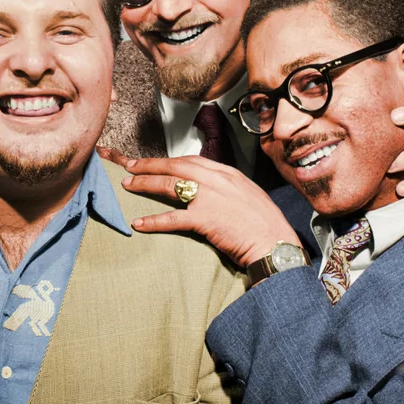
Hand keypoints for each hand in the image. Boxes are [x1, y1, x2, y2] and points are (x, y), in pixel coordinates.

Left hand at [98, 147, 300, 267]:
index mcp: (228, 173)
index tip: (153, 162)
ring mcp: (210, 197)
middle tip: (129, 165)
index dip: (168, 160)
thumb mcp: (249, 195)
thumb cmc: (266, 225)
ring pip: (169, 184)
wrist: (276, 243)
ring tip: (127, 185)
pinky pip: (172, 218)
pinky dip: (153, 221)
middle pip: (175, 166)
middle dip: (149, 164)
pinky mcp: (204, 219)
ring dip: (144, 183)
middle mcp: (217, 179)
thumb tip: (210, 190)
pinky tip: (138, 223)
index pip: (191, 160)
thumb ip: (228, 188)